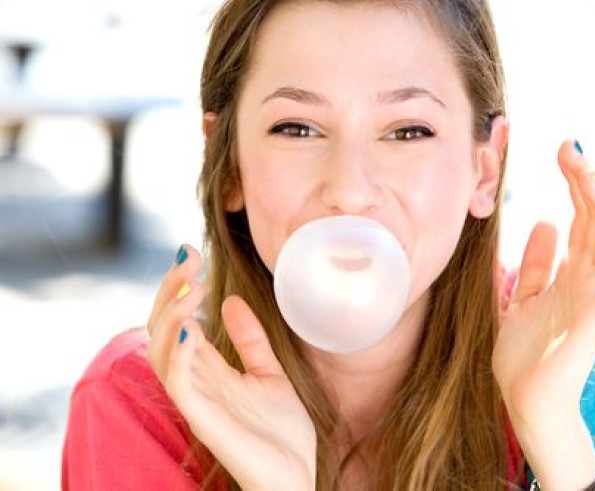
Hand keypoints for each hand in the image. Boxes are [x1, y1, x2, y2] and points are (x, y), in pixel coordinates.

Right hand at [146, 247, 315, 489]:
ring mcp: (197, 400)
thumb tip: (229, 300)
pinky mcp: (204, 420)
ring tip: (192, 286)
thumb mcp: (270, 373)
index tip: (190, 252)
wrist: (297, 477)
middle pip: (162, 329)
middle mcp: (196, 381)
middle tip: (187, 257)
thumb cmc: (280, 434)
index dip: (179, 287)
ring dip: (172, 315)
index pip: (179, 321)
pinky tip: (190, 328)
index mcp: (209, 370)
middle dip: (171, 291)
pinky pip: (179, 384)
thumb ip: (250, 341)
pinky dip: (178, 354)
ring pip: (161, 353)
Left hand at [492, 141, 594, 430]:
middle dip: (582, 182)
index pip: (579, 219)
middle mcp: (588, 281)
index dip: (573, 186)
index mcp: (571, 275)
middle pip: (593, 221)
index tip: (561, 153)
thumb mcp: (521, 298)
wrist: (525, 399)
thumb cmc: (524, 355)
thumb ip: (535, 265)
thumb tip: (545, 222)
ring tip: (584, 168)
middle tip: (568, 146)